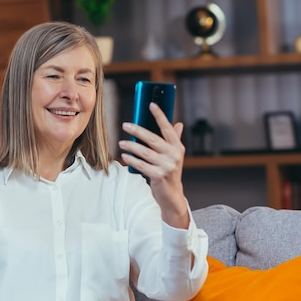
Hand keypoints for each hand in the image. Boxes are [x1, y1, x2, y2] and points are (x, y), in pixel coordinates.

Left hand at [119, 102, 188, 227]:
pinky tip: (124, 156)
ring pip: (144, 152)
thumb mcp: (174, 155)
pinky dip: (131, 160)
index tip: (151, 104)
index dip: (159, 115)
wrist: (172, 195)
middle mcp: (174, 155)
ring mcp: (167, 166)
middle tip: (125, 125)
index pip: (167, 128)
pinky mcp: (158, 176)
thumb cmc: (170, 171)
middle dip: (137, 130)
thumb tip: (178, 124)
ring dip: (131, 146)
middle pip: (152, 139)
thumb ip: (175, 139)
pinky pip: (141, 165)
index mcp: (177, 147)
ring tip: (122, 142)